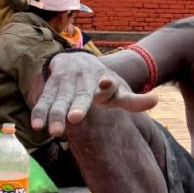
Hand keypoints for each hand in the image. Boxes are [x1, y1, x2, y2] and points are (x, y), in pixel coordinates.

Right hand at [31, 52, 157, 134]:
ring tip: (55, 131)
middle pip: (81, 95)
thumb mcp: (119, 90)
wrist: (77, 60)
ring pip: (60, 100)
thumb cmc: (102, 83)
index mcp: (103, 81)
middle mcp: (84, 80)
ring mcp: (66, 83)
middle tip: (75, 119)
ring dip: (56, 114)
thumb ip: (134, 100)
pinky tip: (37, 125)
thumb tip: (156, 100)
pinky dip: (40, 112)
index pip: (108, 84)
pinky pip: (44, 100)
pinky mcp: (51, 88)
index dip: (107, 85)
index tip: (106, 83)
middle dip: (78, 106)